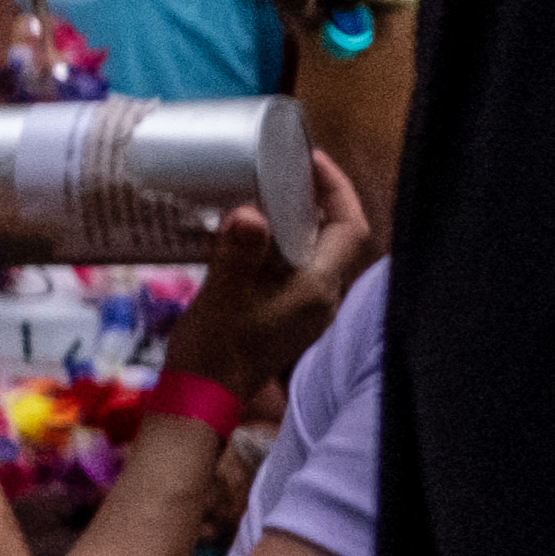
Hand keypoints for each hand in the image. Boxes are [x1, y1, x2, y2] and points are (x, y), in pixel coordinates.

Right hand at [153, 161, 373, 410]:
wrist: (205, 395)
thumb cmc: (216, 347)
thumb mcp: (221, 294)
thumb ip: (237, 252)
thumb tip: (248, 212)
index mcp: (317, 289)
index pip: (350, 228)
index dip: (337, 189)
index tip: (309, 160)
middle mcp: (323, 298)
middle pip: (337, 237)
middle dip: (317, 199)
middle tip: (284, 168)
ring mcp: (308, 309)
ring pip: (317, 252)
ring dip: (299, 220)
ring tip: (266, 191)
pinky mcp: (289, 316)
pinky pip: (297, 267)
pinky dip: (283, 242)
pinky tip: (252, 234)